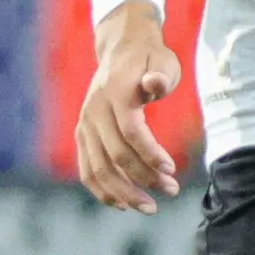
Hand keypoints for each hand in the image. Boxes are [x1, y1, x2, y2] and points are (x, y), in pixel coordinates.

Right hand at [75, 0, 182, 209]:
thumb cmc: (150, 58)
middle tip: (171, 191)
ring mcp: (85, 123)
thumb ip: (160, 75)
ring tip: (149, 207)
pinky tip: (121, 204)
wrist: (121, 48)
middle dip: (144, 178)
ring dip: (124, 192)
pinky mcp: (82, 134)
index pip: (131, 131)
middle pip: (116, 155)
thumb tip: (154, 84)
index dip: (150, 154)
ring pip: (99, 168)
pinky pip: (87, 169)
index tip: (172, 170)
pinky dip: (101, 190)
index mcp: (116, 91)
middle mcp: (95, 110)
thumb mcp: (163, 60)